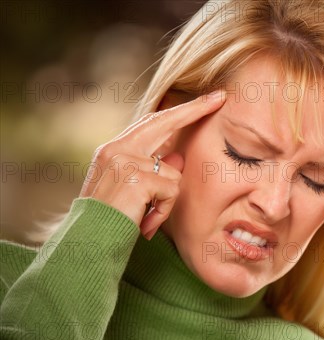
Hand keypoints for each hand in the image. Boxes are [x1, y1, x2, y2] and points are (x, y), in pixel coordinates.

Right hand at [79, 91, 225, 239]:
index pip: (151, 123)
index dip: (179, 111)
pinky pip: (171, 191)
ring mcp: (125, 161)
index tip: (204, 100)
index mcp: (114, 150)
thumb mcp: (132, 192)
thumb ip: (152, 171)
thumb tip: (178, 158)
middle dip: (195, 109)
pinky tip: (146, 222)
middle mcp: (117, 149)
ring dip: (166, 200)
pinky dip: (163, 210)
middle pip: (164, 122)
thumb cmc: (109, 220)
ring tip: (145, 217)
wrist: (87, 242)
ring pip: (174, 173)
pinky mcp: (136, 178)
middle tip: (220, 97)